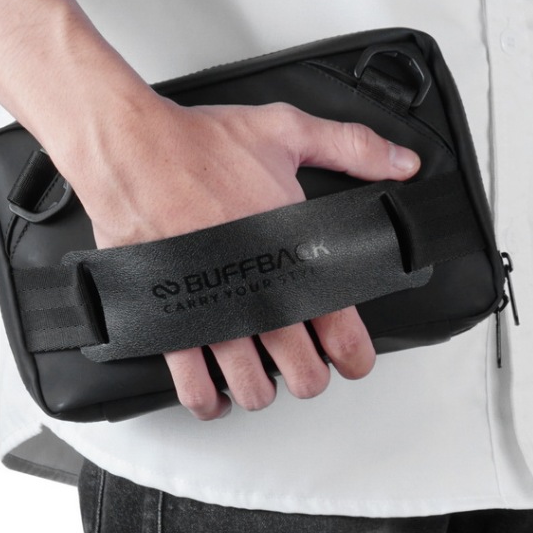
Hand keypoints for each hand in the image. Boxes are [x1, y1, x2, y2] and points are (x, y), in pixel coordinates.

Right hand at [67, 97, 420, 419]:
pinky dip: (206, 400)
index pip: (347, 340)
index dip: (357, 358)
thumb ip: (353, 148)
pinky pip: (190, 387)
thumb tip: (402, 163)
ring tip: (261, 372)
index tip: (352, 354)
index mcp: (296, 261)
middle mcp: (259, 299)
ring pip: (252, 391)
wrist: (131, 149)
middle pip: (304, 378)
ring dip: (261, 389)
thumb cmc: (201, 144)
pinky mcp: (169, 322)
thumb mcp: (289, 132)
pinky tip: (214, 392)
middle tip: (303, 358)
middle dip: (309, 375)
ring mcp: (214, 316)